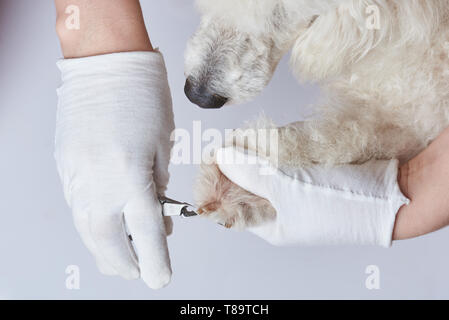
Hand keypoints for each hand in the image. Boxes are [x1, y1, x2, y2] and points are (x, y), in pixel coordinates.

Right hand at [55, 51, 173, 288]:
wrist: (106, 64)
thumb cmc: (144, 98)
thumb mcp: (163, 146)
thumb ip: (159, 188)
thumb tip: (159, 219)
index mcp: (130, 176)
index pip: (146, 234)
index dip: (155, 262)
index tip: (160, 279)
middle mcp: (98, 183)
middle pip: (108, 242)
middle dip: (125, 263)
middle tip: (138, 271)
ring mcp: (76, 176)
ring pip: (87, 229)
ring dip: (105, 249)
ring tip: (123, 256)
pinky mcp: (65, 167)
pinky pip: (78, 207)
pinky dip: (93, 224)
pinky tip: (106, 224)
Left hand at [216, 147, 408, 246]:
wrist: (388, 193)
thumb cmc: (338, 202)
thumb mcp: (286, 189)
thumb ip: (249, 172)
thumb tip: (220, 157)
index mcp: (267, 223)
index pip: (227, 205)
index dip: (215, 182)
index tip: (211, 156)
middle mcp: (275, 209)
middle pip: (241, 185)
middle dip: (234, 163)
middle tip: (231, 143)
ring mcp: (291, 190)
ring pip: (258, 170)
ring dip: (251, 153)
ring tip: (248, 140)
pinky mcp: (303, 173)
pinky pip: (278, 160)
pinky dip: (270, 149)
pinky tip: (266, 140)